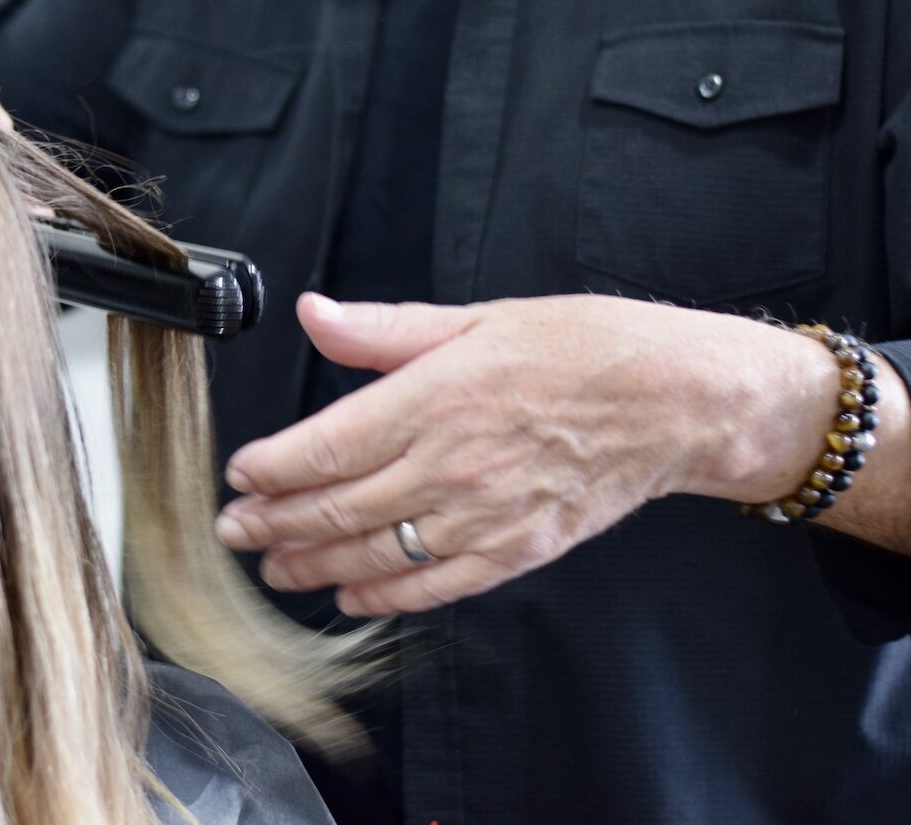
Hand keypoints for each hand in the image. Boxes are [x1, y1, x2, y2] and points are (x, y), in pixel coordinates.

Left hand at [215, 293, 838, 616]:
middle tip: (233, 529)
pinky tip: (348, 596)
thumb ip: (386, 329)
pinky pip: (435, 587)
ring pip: (375, 553)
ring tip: (273, 565)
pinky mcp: (517, 551)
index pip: (326, 446)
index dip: (272, 468)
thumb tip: (315, 313)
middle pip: (337, 507)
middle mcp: (451, 464)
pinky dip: (384, 596)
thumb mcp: (478, 318)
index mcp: (435, 397)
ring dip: (313, 564)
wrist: (677, 400)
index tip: (240, 474)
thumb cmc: (584, 348)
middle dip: (274, 522)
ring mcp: (484, 516)